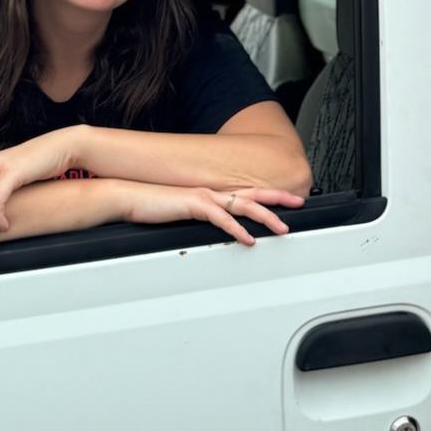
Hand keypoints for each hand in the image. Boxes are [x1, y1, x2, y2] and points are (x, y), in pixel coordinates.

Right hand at [119, 182, 306, 245]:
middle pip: (254, 194)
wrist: (130, 197)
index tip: (289, 199)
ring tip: (282, 228)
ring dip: (265, 217)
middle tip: (300, 202)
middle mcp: (213, 192)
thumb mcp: (184, 213)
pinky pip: (221, 218)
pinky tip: (248, 239)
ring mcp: (205, 196)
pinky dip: (237, 229)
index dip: (271, 195)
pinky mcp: (194, 204)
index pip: (248, 193)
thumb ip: (203, 217)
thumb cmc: (154, 206)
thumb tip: (218, 227)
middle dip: (279, 198)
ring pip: (244, 205)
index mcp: (213, 193)